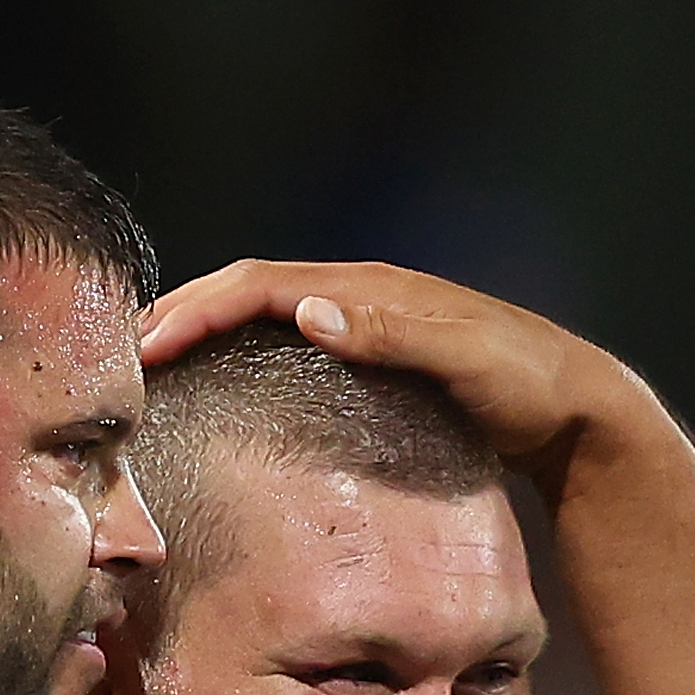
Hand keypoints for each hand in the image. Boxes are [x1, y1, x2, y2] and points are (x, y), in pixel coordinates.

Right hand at [140, 260, 628, 472]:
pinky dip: (238, 365)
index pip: (259, 286)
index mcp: (367, 290)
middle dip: (180, 319)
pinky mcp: (368, 364)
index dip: (197, 310)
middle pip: (245, 296)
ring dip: (202, 340)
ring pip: (259, 323)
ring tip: (149, 380)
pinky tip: (218, 403)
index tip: (145, 348)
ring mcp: (361, 330)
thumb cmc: (527, 383)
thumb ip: (393, 332)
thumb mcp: (467, 356)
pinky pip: (284, 354)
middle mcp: (356, 300)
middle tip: (120, 362)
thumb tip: (306, 312)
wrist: (573, 408)